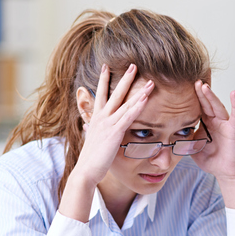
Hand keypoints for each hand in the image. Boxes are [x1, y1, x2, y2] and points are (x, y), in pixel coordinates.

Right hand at [73, 64, 152, 185]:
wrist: (85, 170)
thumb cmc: (90, 159)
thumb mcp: (92, 140)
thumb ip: (93, 130)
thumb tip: (89, 127)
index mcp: (96, 119)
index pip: (100, 95)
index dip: (103, 80)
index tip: (106, 67)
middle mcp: (101, 118)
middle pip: (114, 93)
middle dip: (124, 78)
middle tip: (133, 64)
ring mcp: (108, 124)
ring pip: (125, 103)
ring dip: (138, 91)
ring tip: (149, 80)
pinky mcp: (115, 132)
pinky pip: (129, 116)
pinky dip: (137, 106)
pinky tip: (146, 97)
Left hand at [191, 81, 234, 180]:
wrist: (224, 171)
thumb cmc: (210, 159)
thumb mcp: (192, 147)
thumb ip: (184, 138)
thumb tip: (168, 133)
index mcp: (205, 123)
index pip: (198, 107)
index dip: (192, 98)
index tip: (182, 87)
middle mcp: (215, 121)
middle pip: (206, 103)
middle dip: (200, 92)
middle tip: (193, 81)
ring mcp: (225, 124)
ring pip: (217, 106)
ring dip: (211, 96)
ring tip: (204, 86)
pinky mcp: (233, 129)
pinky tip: (233, 93)